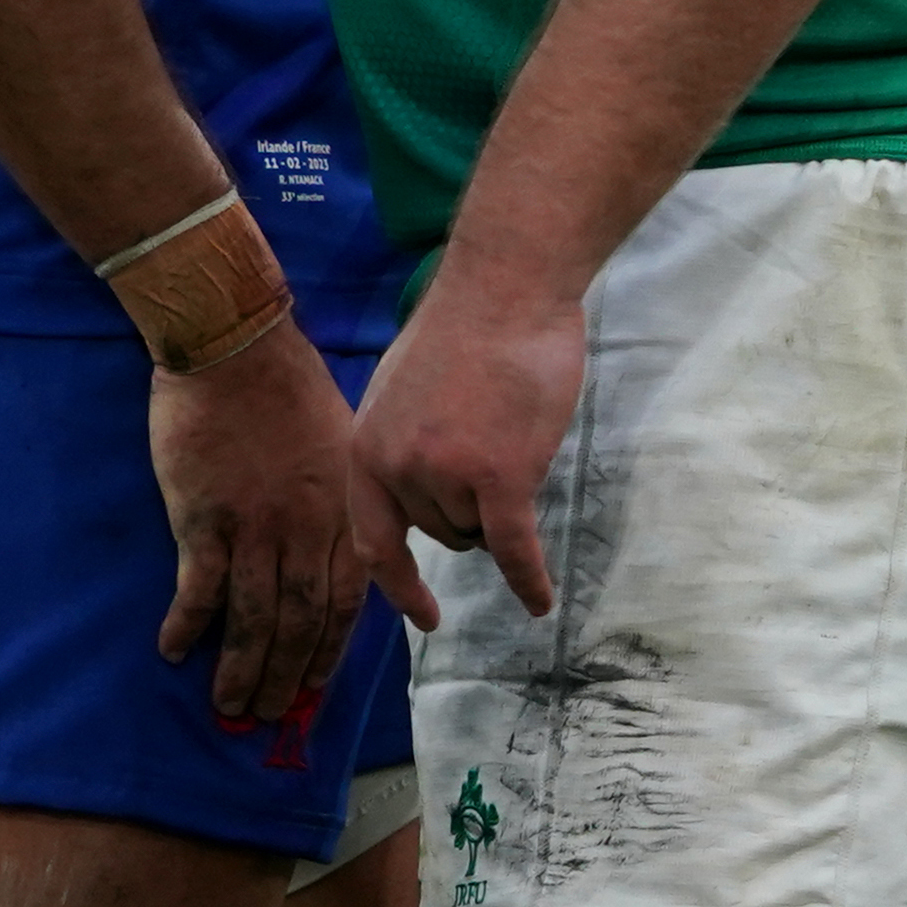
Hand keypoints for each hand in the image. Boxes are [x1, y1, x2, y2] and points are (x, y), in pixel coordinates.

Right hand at [148, 320, 437, 722]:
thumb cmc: (289, 386)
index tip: (311, 687)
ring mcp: (253, 529)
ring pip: (252, 619)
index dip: (326, 653)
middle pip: (296, 623)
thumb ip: (348, 502)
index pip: (341, 606)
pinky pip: (198, 587)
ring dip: (241, 668)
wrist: (234, 346)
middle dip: (284, 676)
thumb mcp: (346, 444)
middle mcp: (303, 534)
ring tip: (229, 703)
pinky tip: (173, 650)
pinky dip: (188, 624)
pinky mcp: (202, 517)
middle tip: (269, 713)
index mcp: (341, 517)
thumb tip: (354, 546)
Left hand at [351, 261, 583, 619]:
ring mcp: (444, 475)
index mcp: (365, 446)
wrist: (504, 291)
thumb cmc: (462, 333)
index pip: (372, 537)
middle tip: (491, 447)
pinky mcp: (498, 477)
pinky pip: (513, 550)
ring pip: (481, 532)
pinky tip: (540, 603)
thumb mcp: (402, 393)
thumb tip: (416, 495)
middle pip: (441, 533)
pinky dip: (529, 581)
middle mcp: (395, 468)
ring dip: (501, 503)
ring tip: (509, 436)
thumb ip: (402, 447)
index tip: (422, 615)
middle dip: (470, 509)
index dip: (397, 584)